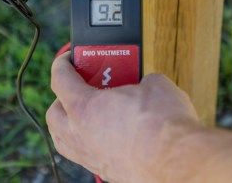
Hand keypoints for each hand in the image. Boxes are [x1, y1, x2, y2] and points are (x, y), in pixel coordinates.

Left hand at [46, 53, 200, 181]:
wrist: (177, 160)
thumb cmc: (162, 124)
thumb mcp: (154, 83)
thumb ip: (141, 81)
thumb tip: (145, 85)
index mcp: (84, 107)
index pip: (60, 79)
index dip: (63, 64)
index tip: (69, 58)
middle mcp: (79, 135)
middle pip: (54, 113)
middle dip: (63, 97)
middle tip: (82, 86)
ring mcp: (91, 157)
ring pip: (64, 140)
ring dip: (71, 123)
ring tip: (89, 112)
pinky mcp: (107, 172)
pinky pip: (87, 155)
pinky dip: (91, 142)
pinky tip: (110, 134)